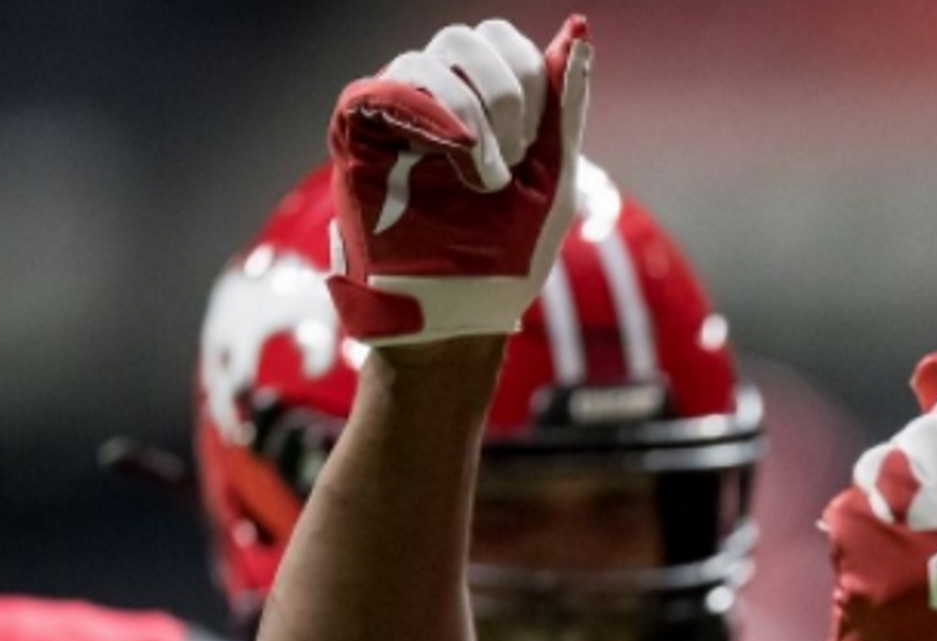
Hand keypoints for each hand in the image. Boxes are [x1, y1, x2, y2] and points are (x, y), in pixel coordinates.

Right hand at [327, 16, 593, 344]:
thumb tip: (579, 30)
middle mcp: (434, 100)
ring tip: (481, 178)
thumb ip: (564, 104)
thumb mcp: (552, 177)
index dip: (529, 81)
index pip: (504, 42)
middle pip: (465, 39)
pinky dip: (423, 110)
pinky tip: (454, 151)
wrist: (462, 316)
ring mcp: (393, 119)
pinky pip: (375, 92)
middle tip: (508, 164)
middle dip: (503, 95)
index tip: (532, 150)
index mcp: (481, 103)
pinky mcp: (357, 142)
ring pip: (423, 60)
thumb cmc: (505, 258)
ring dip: (468, 116)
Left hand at [824, 353, 936, 640]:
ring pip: (881, 467)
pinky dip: (856, 527)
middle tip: (927, 514)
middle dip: (917, 460)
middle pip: (928, 437)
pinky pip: (849, 507)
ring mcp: (918, 551)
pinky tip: (874, 565)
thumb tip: (936, 363)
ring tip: (905, 544)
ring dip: (883, 492)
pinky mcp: (863, 568)